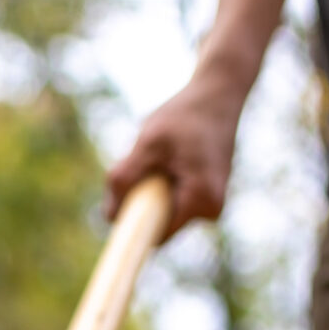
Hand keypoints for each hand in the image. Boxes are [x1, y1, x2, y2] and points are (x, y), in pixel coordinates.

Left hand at [107, 73, 248, 239]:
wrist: (218, 94)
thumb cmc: (185, 114)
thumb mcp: (149, 143)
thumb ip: (126, 178)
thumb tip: (110, 217)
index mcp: (202, 201)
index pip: (156, 235)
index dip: (132, 227)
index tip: (117, 210)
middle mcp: (210, 210)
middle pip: (158, 223)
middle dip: (142, 199)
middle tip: (144, 160)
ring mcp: (210, 205)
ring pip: (164, 211)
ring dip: (151, 189)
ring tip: (162, 155)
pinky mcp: (206, 197)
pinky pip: (172, 201)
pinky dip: (162, 184)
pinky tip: (171, 157)